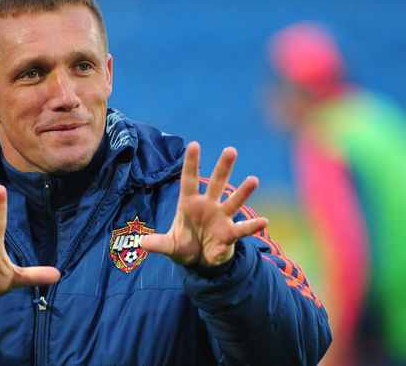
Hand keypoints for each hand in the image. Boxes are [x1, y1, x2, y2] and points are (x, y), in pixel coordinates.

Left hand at [141, 142, 267, 266]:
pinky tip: (264, 222)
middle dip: (224, 168)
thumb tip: (141, 242)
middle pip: (217, 184)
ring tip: (253, 180)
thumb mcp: (169, 246)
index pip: (190, 180)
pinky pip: (243, 229)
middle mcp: (208, 206)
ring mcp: (221, 218)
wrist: (199, 262)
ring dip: (243, 192)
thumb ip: (157, 243)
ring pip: (233, 201)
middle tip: (231, 150)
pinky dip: (253, 226)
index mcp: (189, 204)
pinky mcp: (230, 234)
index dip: (191, 163)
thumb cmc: (184, 246)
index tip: (194, 144)